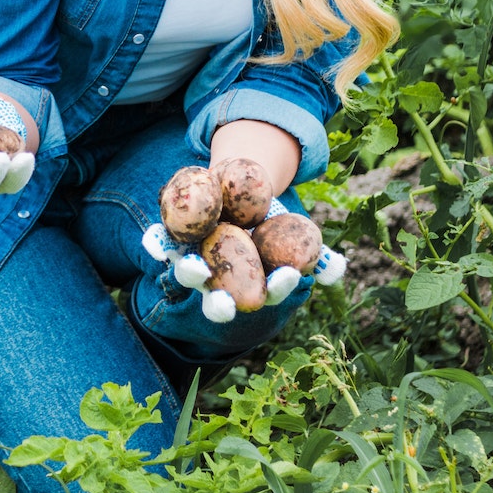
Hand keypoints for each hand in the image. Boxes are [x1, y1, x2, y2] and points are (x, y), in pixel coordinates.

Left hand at [140, 198, 347, 321]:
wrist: (237, 187)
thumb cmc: (271, 219)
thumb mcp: (295, 231)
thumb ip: (315, 252)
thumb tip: (338, 268)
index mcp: (254, 284)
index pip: (266, 292)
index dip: (276, 287)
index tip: (286, 275)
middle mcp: (221, 281)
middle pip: (218, 300)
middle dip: (220, 305)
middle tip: (224, 303)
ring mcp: (194, 263)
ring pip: (188, 275)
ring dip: (189, 274)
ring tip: (193, 269)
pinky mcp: (172, 242)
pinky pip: (162, 245)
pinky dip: (157, 245)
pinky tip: (154, 243)